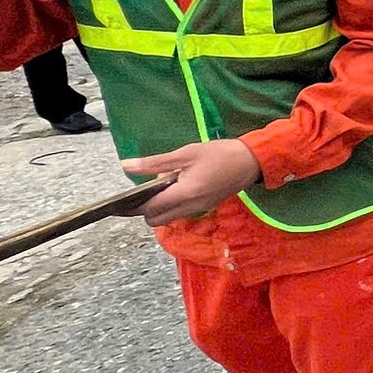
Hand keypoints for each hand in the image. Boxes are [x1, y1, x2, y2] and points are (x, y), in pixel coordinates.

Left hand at [123, 139, 263, 223]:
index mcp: (185, 193)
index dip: (132, 207)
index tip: (119, 203)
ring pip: (168, 219)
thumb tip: (126, 166)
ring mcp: (199, 210)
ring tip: (160, 188)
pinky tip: (175, 188)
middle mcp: (191, 207)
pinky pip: (181, 213)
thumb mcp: (186, 153)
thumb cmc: (219, 153)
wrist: (253, 161)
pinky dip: (172, 206)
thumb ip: (155, 163)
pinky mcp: (206, 208)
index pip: (150, 209)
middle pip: (156, 220)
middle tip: (141, 192)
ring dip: (158, 209)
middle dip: (144, 210)